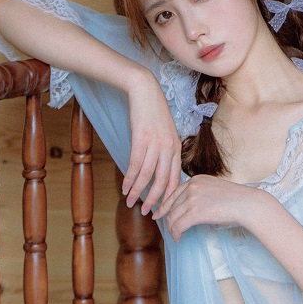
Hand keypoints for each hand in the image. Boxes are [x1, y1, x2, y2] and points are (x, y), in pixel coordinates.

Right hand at [121, 72, 182, 214]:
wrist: (145, 91)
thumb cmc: (154, 113)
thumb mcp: (165, 133)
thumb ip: (165, 151)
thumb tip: (159, 171)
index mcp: (177, 148)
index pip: (175, 179)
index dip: (169, 196)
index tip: (162, 209)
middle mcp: (169, 148)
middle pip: (163, 181)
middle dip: (154, 199)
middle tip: (147, 212)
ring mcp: (156, 144)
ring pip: (148, 176)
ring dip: (138, 191)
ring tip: (130, 202)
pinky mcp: (141, 139)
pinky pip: (136, 165)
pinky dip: (130, 179)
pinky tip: (125, 187)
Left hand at [152, 175, 263, 241]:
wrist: (246, 204)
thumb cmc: (236, 200)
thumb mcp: (214, 189)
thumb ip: (200, 193)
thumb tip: (189, 208)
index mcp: (196, 180)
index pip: (174, 193)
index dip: (165, 205)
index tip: (160, 214)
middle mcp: (191, 186)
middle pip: (172, 206)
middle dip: (167, 218)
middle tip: (167, 228)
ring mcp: (192, 199)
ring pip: (173, 217)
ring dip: (173, 229)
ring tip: (176, 236)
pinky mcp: (194, 212)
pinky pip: (178, 226)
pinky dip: (176, 234)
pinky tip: (179, 238)